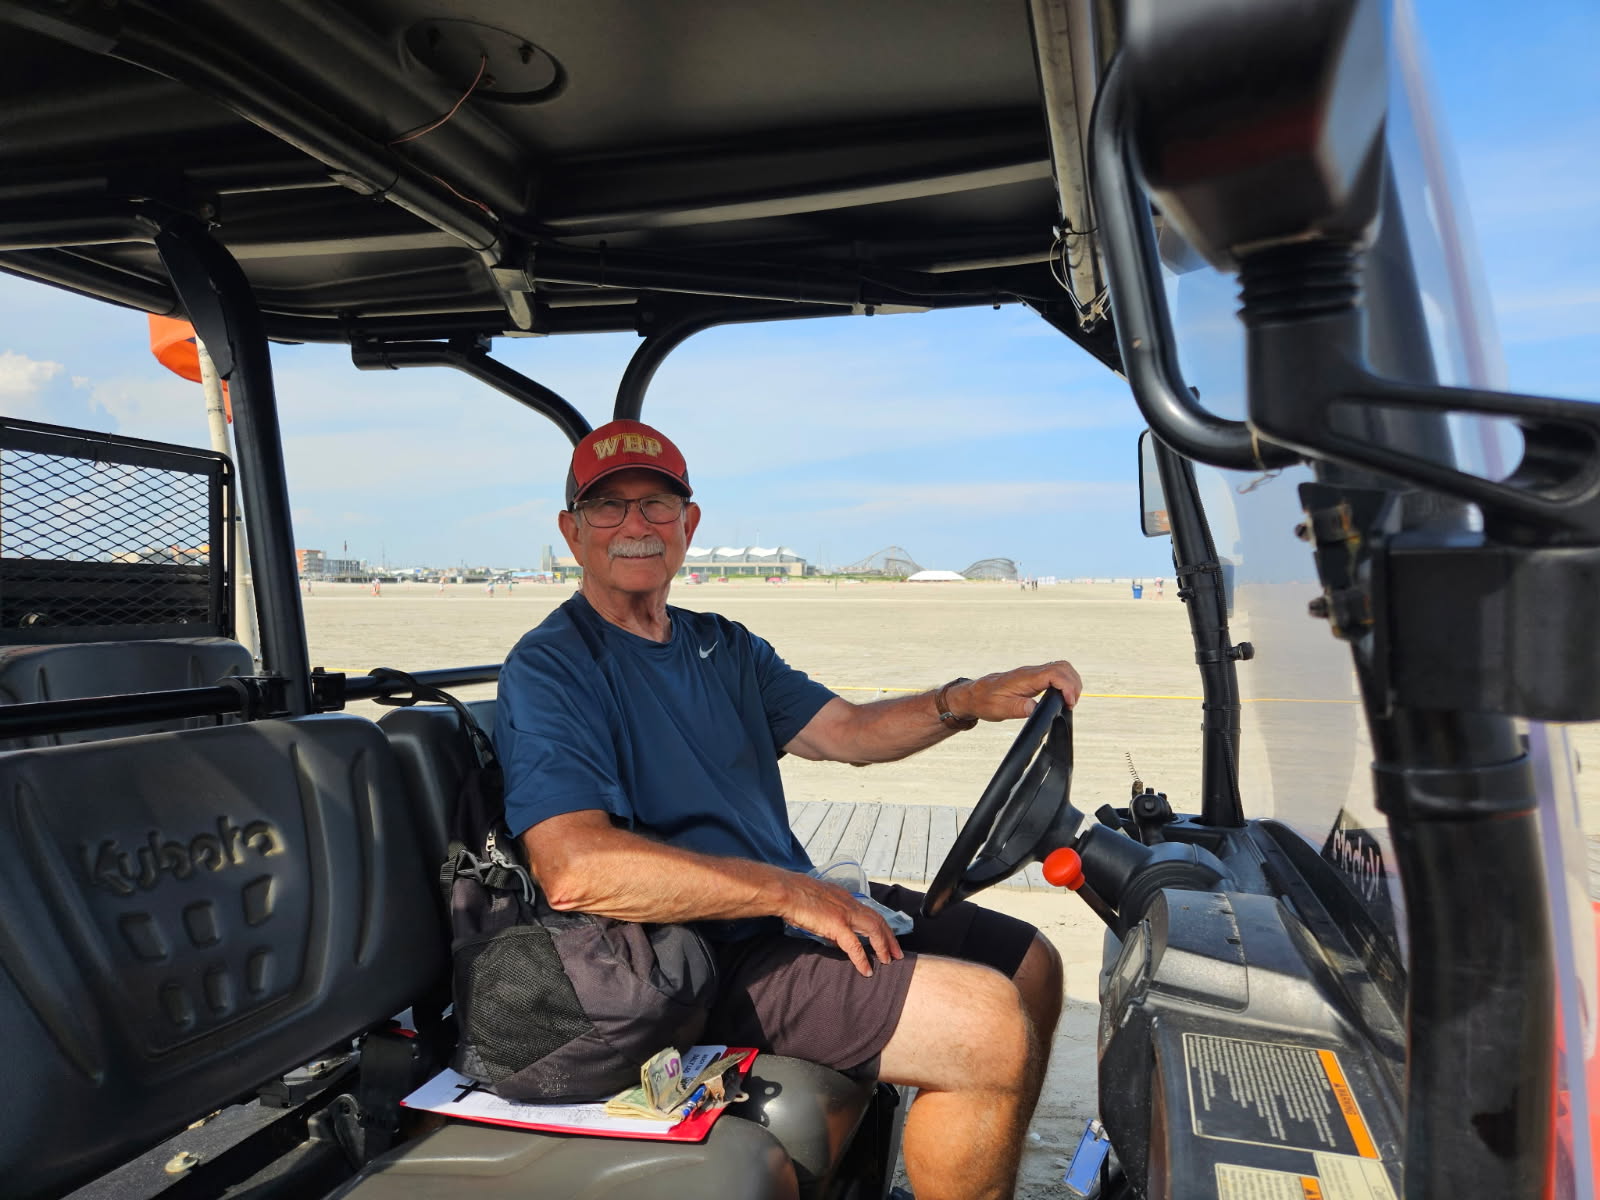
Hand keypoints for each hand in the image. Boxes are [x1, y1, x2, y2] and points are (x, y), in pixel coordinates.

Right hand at [778, 874, 903, 976]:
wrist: (786, 891)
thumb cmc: (794, 896)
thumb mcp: (819, 904)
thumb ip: (830, 918)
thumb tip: (836, 937)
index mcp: (845, 898)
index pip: (869, 912)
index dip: (880, 925)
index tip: (886, 937)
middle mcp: (850, 903)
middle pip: (878, 920)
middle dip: (890, 937)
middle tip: (897, 953)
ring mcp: (845, 913)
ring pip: (874, 930)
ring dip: (883, 946)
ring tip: (888, 961)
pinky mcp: (837, 924)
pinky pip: (855, 945)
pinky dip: (862, 959)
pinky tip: (867, 970)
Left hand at [953, 661, 1082, 721]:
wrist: (974, 695)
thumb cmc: (985, 702)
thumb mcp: (1000, 709)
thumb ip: (1019, 708)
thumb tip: (1036, 708)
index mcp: (1025, 678)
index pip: (1054, 673)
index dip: (1068, 686)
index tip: (1069, 703)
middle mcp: (1031, 672)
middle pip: (1063, 667)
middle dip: (1074, 684)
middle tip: (1071, 704)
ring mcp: (1033, 674)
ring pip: (1061, 669)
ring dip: (1071, 683)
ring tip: (1069, 702)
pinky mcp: (1034, 678)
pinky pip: (1055, 674)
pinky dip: (1064, 683)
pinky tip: (1062, 698)